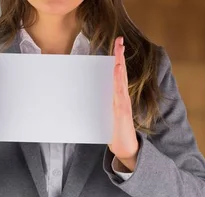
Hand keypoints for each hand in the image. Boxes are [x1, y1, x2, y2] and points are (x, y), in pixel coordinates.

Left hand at [108, 36, 138, 171]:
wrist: (125, 149)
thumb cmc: (114, 133)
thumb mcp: (103, 116)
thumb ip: (96, 106)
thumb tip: (78, 97)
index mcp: (117, 97)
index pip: (117, 74)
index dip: (117, 58)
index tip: (117, 44)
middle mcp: (122, 98)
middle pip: (121, 73)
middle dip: (120, 56)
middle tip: (119, 40)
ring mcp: (123, 104)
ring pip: (121, 81)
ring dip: (120, 66)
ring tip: (119, 52)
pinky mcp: (122, 112)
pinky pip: (120, 94)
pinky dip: (119, 81)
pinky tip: (117, 71)